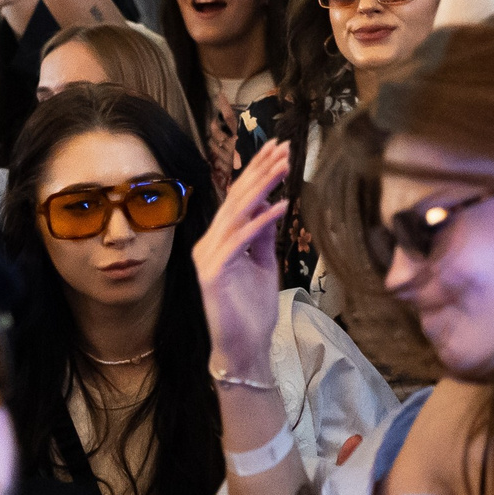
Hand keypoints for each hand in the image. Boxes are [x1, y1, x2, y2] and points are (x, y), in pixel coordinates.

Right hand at [191, 141, 291, 379]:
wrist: (244, 348)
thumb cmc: (253, 310)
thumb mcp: (263, 264)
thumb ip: (262, 236)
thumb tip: (270, 204)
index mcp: (219, 240)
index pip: (239, 198)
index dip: (257, 172)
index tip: (278, 148)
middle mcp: (209, 244)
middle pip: (236, 199)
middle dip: (261, 170)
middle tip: (283, 146)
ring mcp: (209, 258)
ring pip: (237, 214)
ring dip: (263, 188)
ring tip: (284, 166)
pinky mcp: (214, 274)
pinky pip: (240, 241)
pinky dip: (261, 222)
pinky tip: (281, 206)